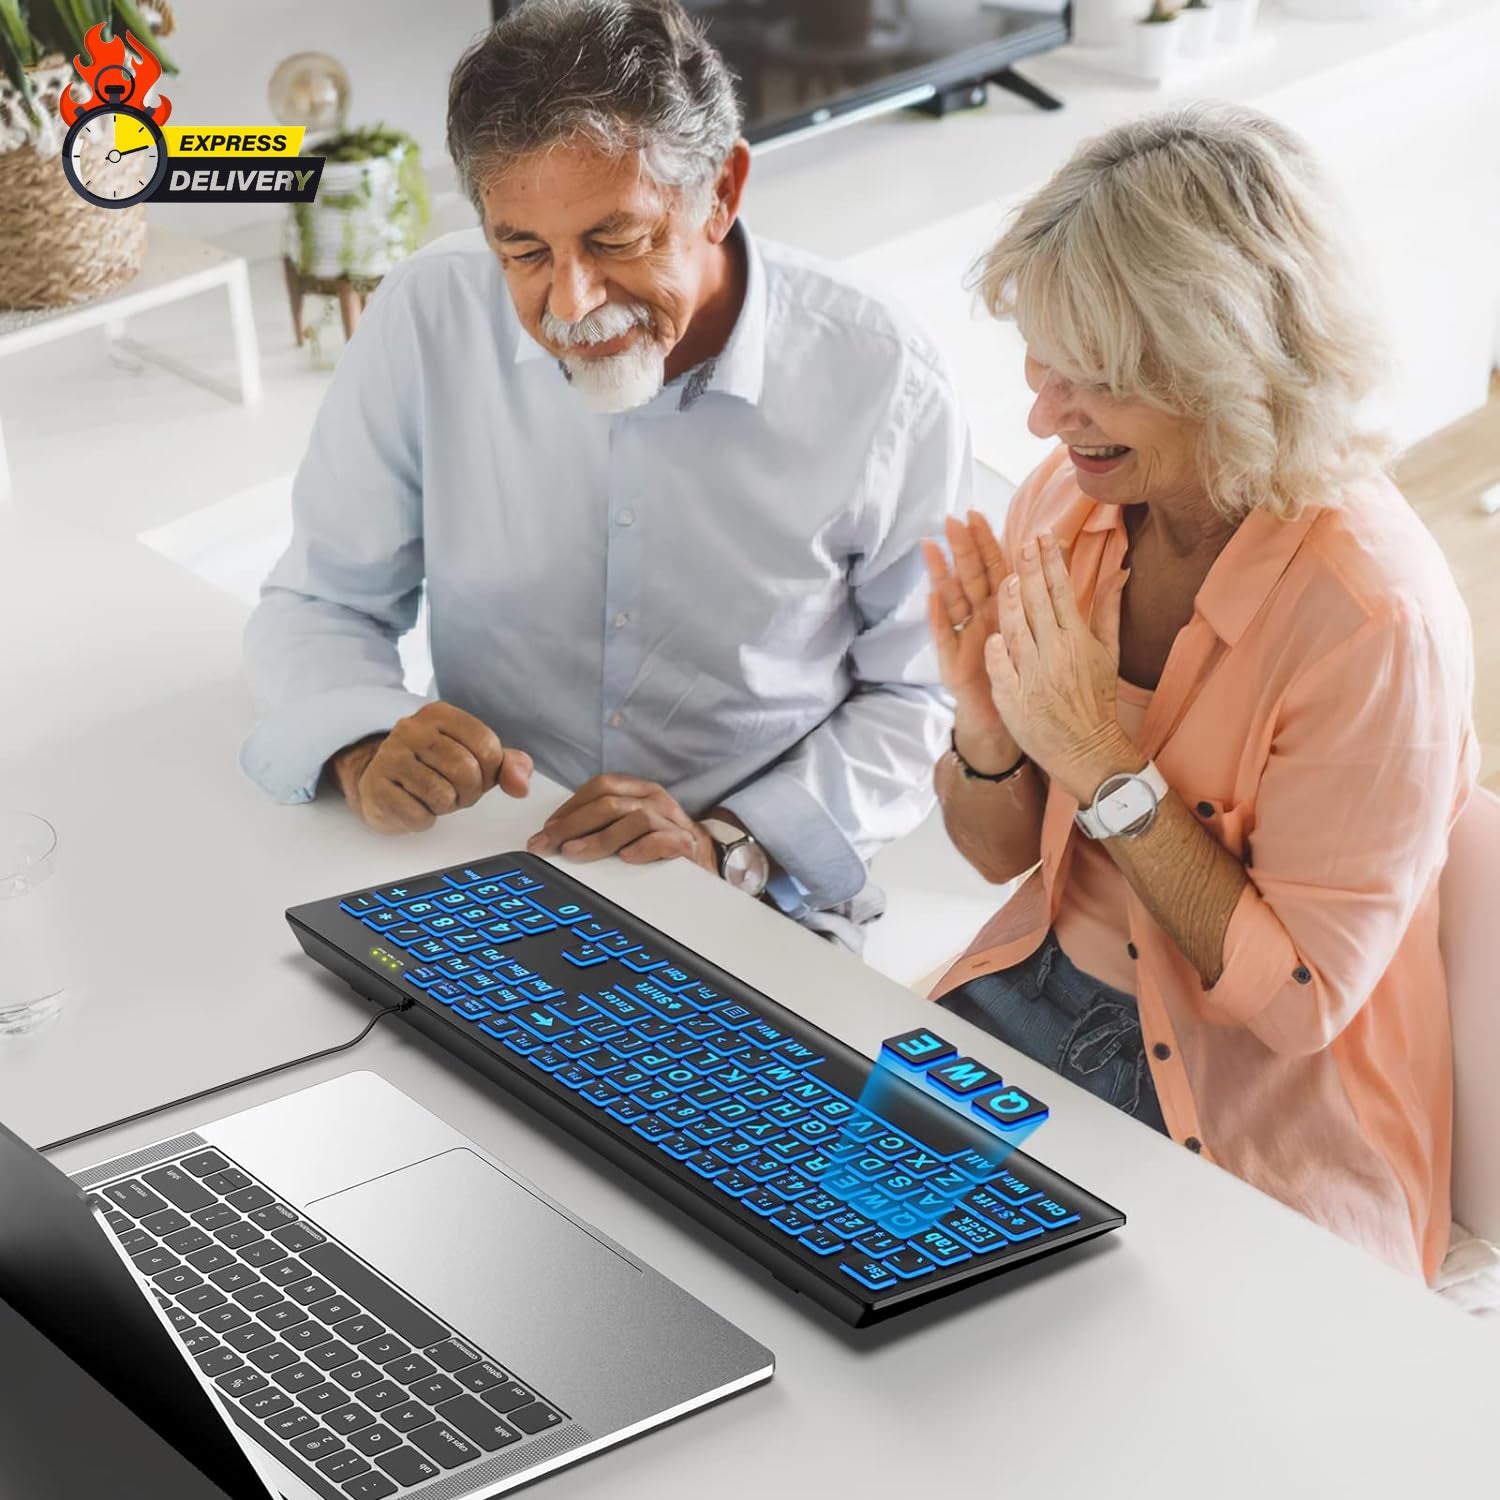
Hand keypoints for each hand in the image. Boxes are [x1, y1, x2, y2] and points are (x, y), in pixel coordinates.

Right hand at [331, 702, 532, 833]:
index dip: (490, 772)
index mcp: (440, 714)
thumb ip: (508, 765)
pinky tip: (414, 804)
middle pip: (465, 770)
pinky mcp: (375, 788)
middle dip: (469, 792)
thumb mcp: (476, 758)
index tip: (477, 775)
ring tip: (433, 796)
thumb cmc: (434, 769)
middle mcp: (411, 729)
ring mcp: (389, 757)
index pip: (487, 746)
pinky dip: (424, 819)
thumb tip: (521, 786)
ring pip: (442, 795)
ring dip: (446, 805)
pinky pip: (418, 815)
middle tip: (455, 791)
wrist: (380, 779)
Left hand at [526, 775, 716, 871]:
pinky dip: (643, 848)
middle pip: (609, 803)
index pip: (600, 787)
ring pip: (633, 819)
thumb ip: (603, 823)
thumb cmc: (661, 842)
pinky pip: (663, 840)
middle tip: (548, 844)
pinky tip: (625, 858)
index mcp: (639, 790)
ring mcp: (672, 820)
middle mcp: (655, 799)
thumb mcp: (630, 825)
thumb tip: (556, 837)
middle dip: (572, 824)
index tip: (546, 829)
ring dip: (598, 838)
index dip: (569, 807)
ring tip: (574, 853)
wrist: (707, 857)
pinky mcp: (686, 844)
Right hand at [923, 511, 1022, 772]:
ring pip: (952, 601)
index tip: (978, 514)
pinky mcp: (955, 665)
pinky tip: (933, 598)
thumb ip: (1047, 603)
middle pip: (970, 578)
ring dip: (941, 575)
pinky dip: (940, 620)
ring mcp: (965, 641)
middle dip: (961, 549)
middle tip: (951, 519)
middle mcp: (981, 620)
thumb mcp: (1038, 638)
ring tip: (930, 548)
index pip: (994, 569)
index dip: (986, 543)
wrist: (1007, 721)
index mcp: (1003, 610)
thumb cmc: (1024, 679)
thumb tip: (1057, 571)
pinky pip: (947, 640)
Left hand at [985, 530, 1136, 803]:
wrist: (1087, 749)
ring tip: (1004, 578)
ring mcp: (1033, 676)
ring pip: (1017, 631)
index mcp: (1078, 639)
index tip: (1042, 537)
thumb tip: (1120, 570)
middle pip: (1038, 604)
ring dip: (1010, 603)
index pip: (1062, 591)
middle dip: (1029, 570)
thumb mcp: (1109, 652)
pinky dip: (997, 651)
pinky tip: (992, 633)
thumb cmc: (1096, 698)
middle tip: (1022, 542)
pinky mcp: (1014, 698)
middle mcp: (1056, 653)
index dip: (1050, 562)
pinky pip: (1001, 668)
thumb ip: (1109, 609)